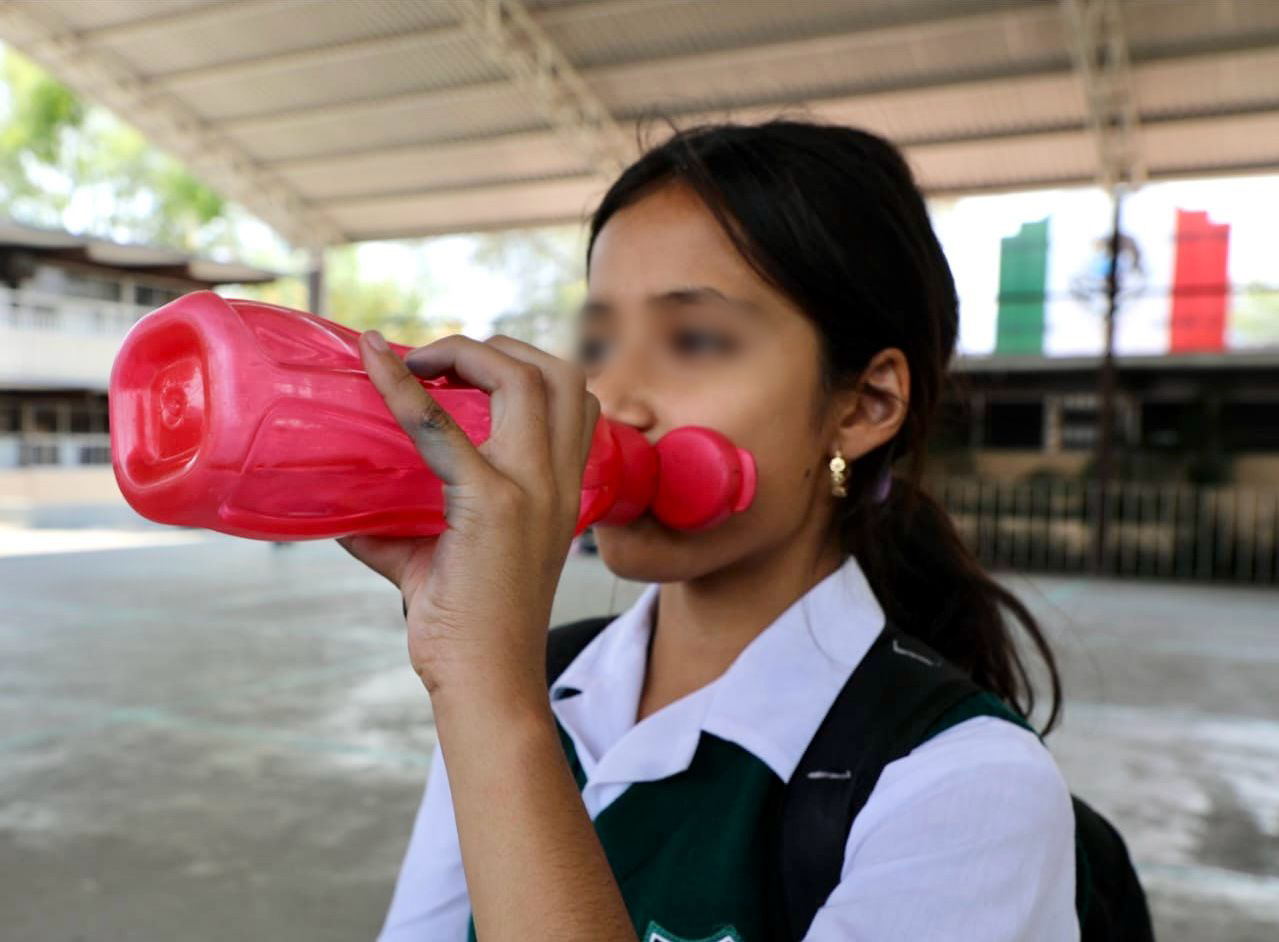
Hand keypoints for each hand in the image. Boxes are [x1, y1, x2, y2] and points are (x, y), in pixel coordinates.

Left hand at [338, 330, 599, 706]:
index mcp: (560, 491)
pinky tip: (375, 367)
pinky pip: (443, 427)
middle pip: (559, 373)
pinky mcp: (490, 504)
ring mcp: (530, 490)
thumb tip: (337, 511)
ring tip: (419, 363)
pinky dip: (404, 388)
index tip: (451, 362)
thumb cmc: (467, 633)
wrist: (487, 686)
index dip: (517, 365)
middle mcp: (555, 482)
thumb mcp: (436, 563)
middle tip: (437, 361)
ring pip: (525, 379)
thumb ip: (395, 531)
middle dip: (498, 347)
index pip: (571, 400)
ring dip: (470, 352)